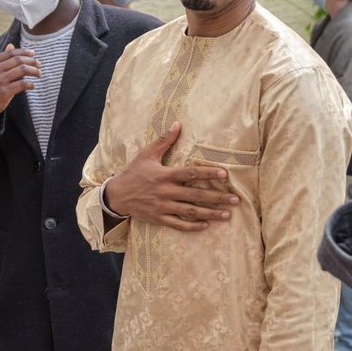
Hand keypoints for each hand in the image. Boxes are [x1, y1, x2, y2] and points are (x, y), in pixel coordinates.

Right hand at [0, 44, 41, 120]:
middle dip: (32, 61)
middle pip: (18, 60)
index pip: (11, 53)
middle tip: (39, 64)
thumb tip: (11, 45)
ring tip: (39, 74)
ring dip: (34, 71)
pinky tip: (32, 86)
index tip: (32, 53)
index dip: (24, 52)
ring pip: (22, 70)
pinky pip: (22, 84)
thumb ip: (1, 59)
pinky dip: (30, 84)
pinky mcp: (4, 92)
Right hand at [104, 121, 239, 230]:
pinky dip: (193, 226)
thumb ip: (164, 141)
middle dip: (217, 197)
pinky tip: (206, 225)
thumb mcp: (147, 154)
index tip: (223, 174)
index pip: (190, 173)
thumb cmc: (133, 172)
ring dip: (210, 213)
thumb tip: (178, 124)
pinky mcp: (159, 218)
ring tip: (227, 215)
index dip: (207, 173)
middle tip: (235, 200)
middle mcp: (166, 192)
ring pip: (191, 212)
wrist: (116, 195)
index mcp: (164, 175)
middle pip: (196, 195)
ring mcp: (163, 207)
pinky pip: (178, 224)